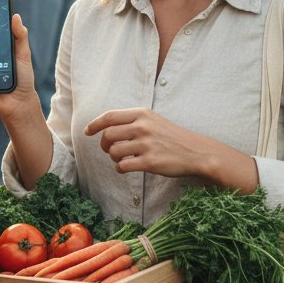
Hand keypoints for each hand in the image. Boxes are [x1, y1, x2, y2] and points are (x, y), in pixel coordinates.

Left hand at [84, 107, 258, 188]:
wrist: (196, 152)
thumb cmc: (172, 137)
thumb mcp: (153, 120)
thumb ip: (132, 120)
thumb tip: (106, 126)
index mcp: (142, 114)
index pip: (109, 116)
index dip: (94, 124)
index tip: (87, 131)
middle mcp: (143, 127)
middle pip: (108, 135)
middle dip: (104, 145)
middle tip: (110, 150)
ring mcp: (146, 144)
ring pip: (113, 152)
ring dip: (113, 158)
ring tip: (122, 159)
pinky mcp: (150, 162)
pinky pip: (123, 166)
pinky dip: (120, 168)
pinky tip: (126, 168)